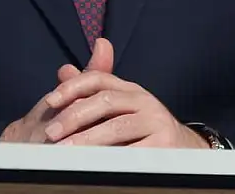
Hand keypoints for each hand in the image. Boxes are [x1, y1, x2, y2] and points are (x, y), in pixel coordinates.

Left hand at [3, 38, 206, 147]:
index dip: (71, 87)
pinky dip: (112, 158)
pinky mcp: (166, 145)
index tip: (49, 101)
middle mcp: (143, 100)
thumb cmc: (140, 130)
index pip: (96, 79)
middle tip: (51, 133)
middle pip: (104, 102)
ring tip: (66, 151)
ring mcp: (156, 122)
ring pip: (116, 128)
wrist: (185, 150)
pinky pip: (134, 153)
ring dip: (88, 140)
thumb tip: (64, 70)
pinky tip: (95, 164)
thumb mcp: (117, 107)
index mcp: (128, 89)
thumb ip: (90, 91)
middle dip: (74, 117)